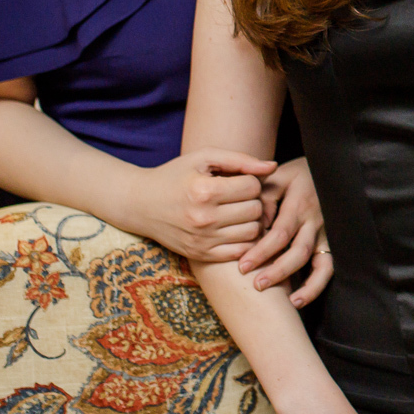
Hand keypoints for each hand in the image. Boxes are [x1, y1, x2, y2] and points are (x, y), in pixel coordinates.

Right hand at [116, 147, 275, 262]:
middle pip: (255, 210)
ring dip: (251, 221)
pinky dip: (243, 240)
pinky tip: (233, 228)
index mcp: (204, 191)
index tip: (239, 180)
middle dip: (253, 200)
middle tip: (241, 197)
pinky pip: (241, 251)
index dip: (251, 181)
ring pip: (253, 232)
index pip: (252, 187)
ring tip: (238, 212)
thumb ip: (240, 159)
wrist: (140, 204)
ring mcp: (202, 240)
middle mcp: (204, 218)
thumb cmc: (175, 176)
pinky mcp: (201, 255)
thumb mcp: (203, 158)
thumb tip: (272, 166)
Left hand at [236, 157, 332, 305]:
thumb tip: (255, 226)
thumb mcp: (277, 178)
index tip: (242, 266)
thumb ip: (263, 199)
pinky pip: (328, 267)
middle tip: (256, 284)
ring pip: (320, 263)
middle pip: (298, 252)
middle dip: (277, 271)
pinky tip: (299, 299)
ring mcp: (326, 233)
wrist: (329, 169)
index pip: (280, 233)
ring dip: (305, 284)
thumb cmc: (296, 175)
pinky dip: (316, 285)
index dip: (261, 252)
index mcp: (300, 204)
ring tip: (288, 300)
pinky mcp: (331, 242)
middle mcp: (316, 220)